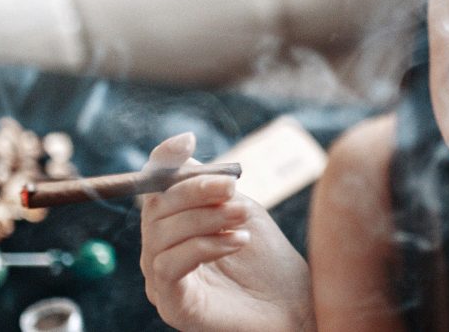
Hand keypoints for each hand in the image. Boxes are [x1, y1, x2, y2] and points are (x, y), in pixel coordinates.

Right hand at [140, 133, 313, 331]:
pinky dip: (204, 246)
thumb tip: (182, 158)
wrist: (293, 307)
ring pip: (161, 235)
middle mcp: (159, 249)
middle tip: (232, 188)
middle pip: (156, 207)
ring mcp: (161, 279)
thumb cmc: (268, 259)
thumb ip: (211, 187)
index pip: (154, 186)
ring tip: (242, 219)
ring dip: (206, 219)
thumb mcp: (240, 209)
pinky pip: (170, 266)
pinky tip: (237, 242)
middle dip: (195, 191)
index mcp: (172, 223)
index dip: (165, 160)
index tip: (188, 141)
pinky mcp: (171, 304)